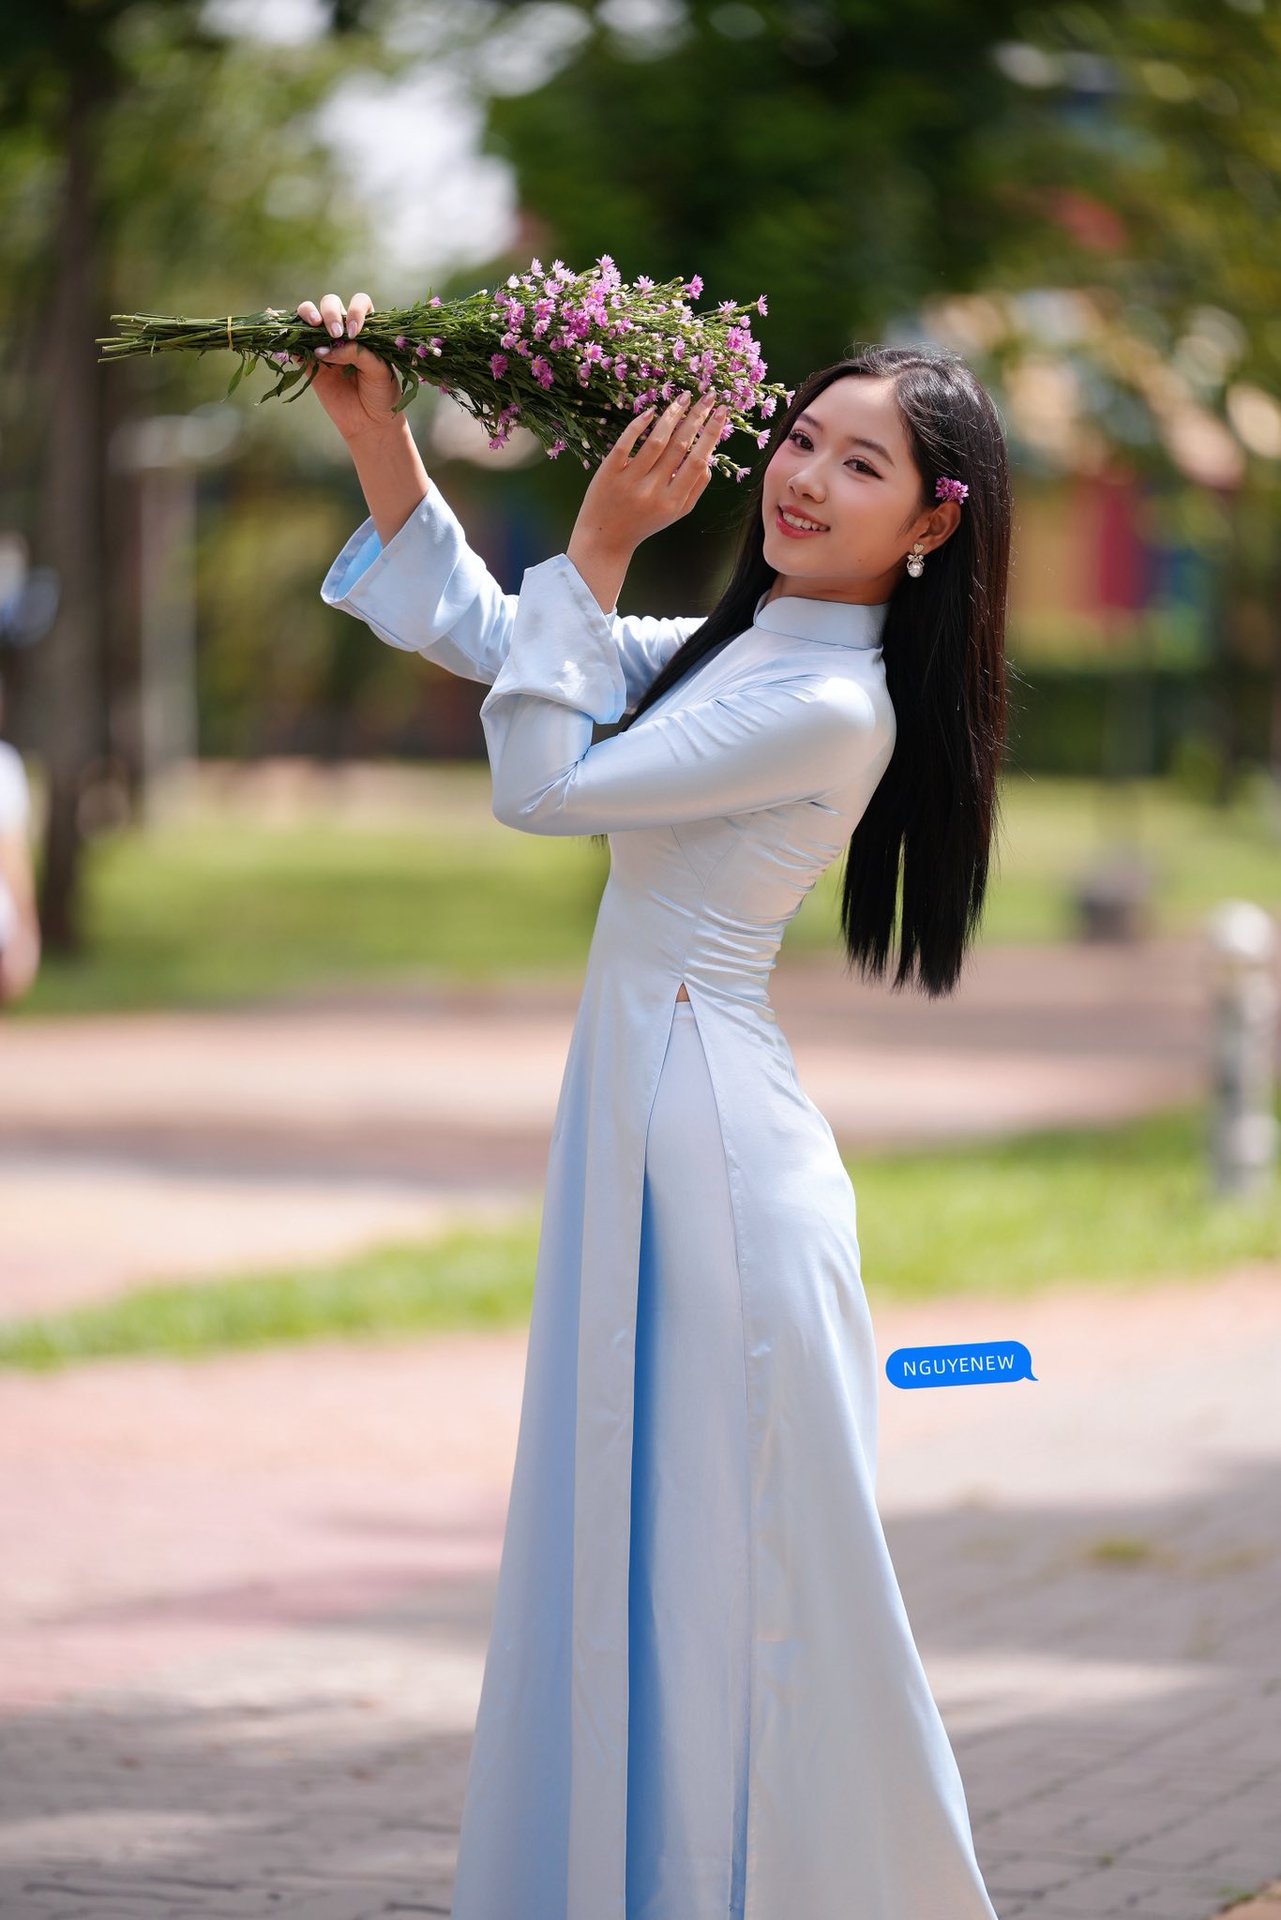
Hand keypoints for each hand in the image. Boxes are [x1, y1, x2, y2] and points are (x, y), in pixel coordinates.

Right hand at [290, 291, 402, 441]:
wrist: (370, 423)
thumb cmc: (382, 393)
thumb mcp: (379, 372)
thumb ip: (358, 354)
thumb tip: (328, 347)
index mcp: (367, 328)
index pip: (360, 303)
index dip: (355, 311)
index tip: (355, 333)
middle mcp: (344, 330)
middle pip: (330, 303)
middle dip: (330, 312)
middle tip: (334, 334)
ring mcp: (324, 344)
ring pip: (308, 316)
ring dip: (307, 314)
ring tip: (312, 325)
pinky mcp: (309, 362)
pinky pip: (295, 345)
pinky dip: (287, 337)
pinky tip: (283, 332)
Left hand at [584, 392, 727, 547]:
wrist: (604, 540)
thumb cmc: (644, 523)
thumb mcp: (675, 513)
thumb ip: (695, 489)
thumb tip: (708, 460)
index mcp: (673, 501)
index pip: (698, 460)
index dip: (711, 433)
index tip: (722, 411)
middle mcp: (653, 491)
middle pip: (679, 446)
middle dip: (697, 417)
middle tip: (708, 395)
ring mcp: (630, 481)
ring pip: (655, 442)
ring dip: (672, 416)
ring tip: (683, 397)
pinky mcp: (608, 473)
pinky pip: (625, 444)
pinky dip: (638, 426)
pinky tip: (651, 412)